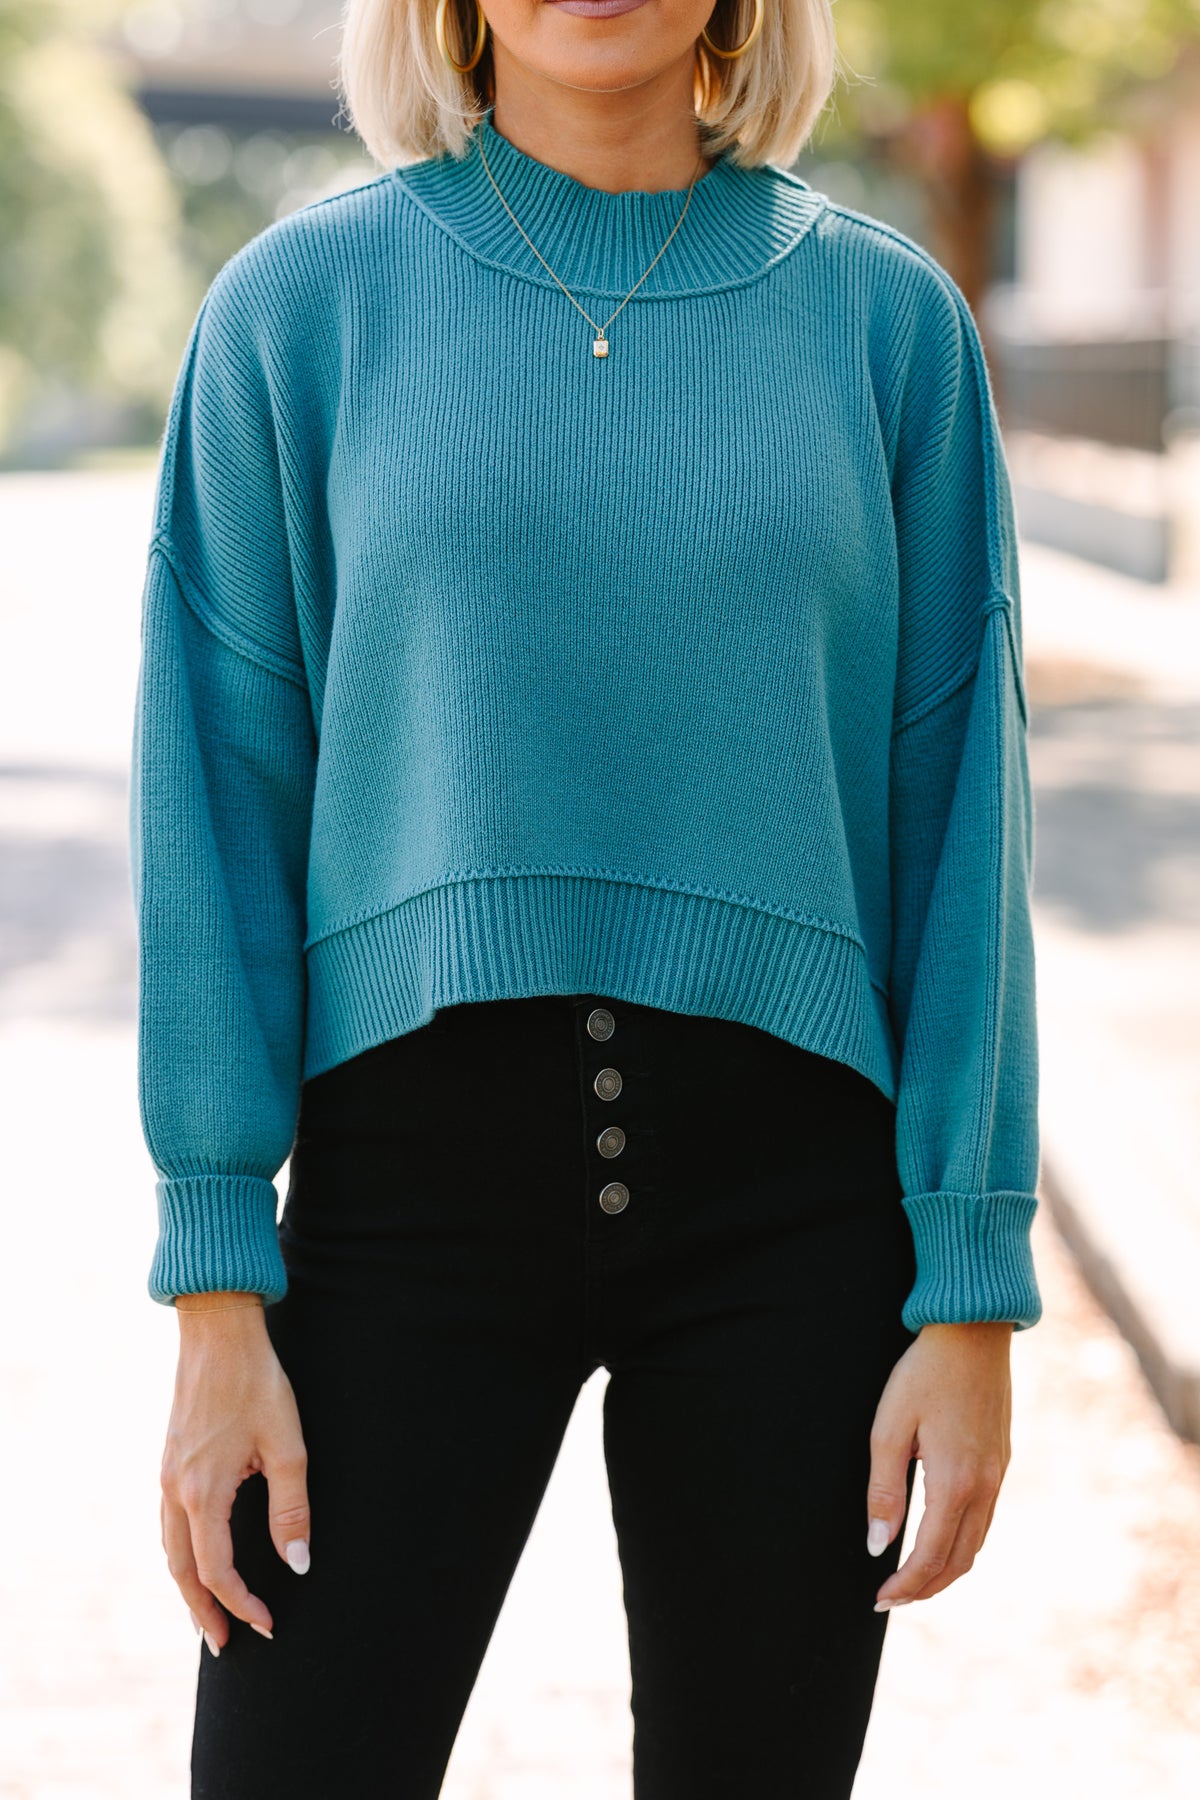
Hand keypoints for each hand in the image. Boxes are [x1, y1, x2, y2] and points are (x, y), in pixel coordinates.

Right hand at [160, 1295, 311, 1653]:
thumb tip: (299, 1566)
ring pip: (169, 1549)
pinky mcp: (169, 1461)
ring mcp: (166, 1475)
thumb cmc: (258, 1384)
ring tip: (207, 1617)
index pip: (217, 1571)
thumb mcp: (288, 1446)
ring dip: (188, 1587)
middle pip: (182, 1571)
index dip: (242, 1604)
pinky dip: (181, 1554)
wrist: (218, 1332)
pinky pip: (167, 1524)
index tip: (269, 1625)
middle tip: (224, 1647)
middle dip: (203, 1613)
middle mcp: (174, 1489)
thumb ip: (292, 1510)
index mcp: (202, 1492)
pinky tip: (197, 1560)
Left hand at [865, 1320, 1012, 1609]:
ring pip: (976, 1543)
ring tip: (913, 1578)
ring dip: (945, 1569)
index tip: (878, 1597)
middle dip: (925, 1588)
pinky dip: (962, 1542)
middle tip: (891, 1598)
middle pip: (958, 1561)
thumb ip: (883, 1491)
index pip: (929, 1556)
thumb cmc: (923, 1374)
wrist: (973, 1331)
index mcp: (954, 1483)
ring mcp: (998, 1474)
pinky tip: (940, 1537)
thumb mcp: (889, 1428)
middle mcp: (984, 1486)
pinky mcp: (1002, 1460)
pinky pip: (985, 1519)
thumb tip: (877, 1545)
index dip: (905, 1585)